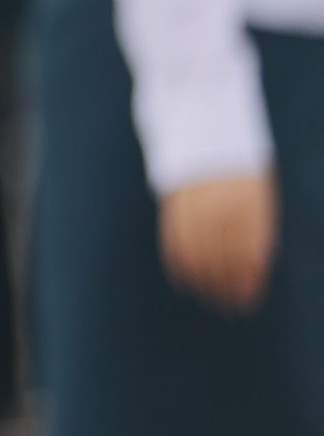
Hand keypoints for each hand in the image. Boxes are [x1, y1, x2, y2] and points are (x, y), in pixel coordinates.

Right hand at [160, 171, 276, 311]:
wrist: (205, 127)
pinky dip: (177, 264)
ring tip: (208, 298)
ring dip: (202, 282)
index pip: (248, 256)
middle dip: (225, 288)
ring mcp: (194, 205)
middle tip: (228, 308)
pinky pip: (172, 241)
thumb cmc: (241, 167)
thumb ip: (262, 228)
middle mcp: (220, 208)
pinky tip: (185, 280)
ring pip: (196, 254)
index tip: (247, 303)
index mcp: (249, 206)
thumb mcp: (262, 193)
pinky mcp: (173, 203)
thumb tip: (260, 266)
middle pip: (222, 259)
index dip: (247, 283)